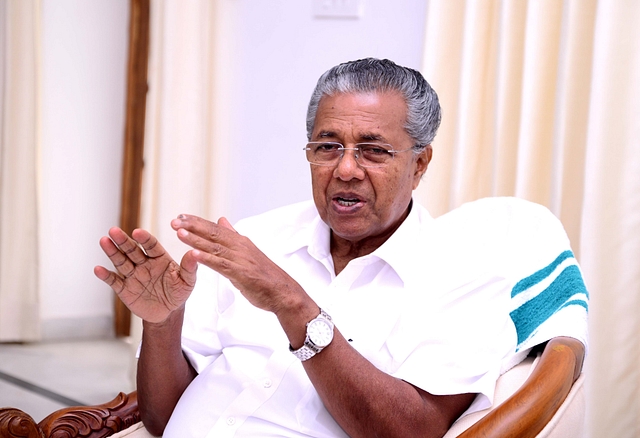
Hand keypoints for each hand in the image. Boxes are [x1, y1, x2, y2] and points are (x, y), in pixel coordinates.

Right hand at [94, 227, 197, 322]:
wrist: (167, 312)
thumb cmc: (178, 292)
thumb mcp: (187, 281)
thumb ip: (190, 267)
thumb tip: (195, 253)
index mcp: (159, 258)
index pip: (151, 245)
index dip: (144, 239)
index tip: (137, 232)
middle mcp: (144, 263)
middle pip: (132, 250)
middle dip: (123, 241)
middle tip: (113, 230)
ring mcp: (133, 275)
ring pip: (121, 261)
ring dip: (112, 252)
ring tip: (104, 241)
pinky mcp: (125, 289)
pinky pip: (114, 281)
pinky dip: (106, 276)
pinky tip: (98, 269)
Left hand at [171, 215, 305, 314]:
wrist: (283, 292)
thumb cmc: (265, 275)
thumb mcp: (248, 251)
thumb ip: (233, 236)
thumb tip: (222, 220)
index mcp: (240, 241)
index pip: (215, 228)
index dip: (197, 222)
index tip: (181, 216)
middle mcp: (240, 247)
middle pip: (213, 233)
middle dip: (192, 226)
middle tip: (174, 220)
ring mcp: (241, 259)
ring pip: (214, 247)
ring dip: (196, 239)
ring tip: (179, 233)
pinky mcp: (241, 273)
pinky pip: (221, 265)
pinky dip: (207, 259)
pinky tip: (193, 255)